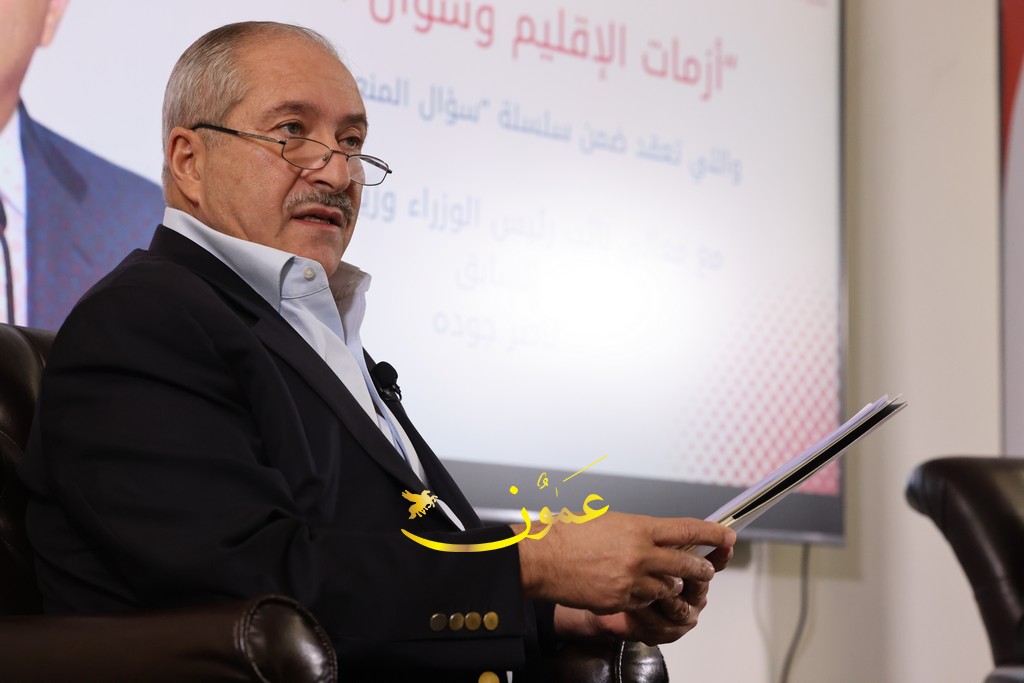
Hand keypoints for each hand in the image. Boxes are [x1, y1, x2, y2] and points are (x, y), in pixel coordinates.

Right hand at [516, 511, 734, 614]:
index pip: (688, 530)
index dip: (712, 534)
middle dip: (701, 568)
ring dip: (668, 585)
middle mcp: (640, 554)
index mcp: (639, 528)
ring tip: (659, 580)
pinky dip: (642, 597)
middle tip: (705, 569)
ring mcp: (632, 580)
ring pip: (667, 588)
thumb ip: (638, 532)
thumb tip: (659, 537)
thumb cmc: (569, 534)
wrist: (543, 558)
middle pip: (687, 564)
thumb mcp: (610, 522)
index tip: (727, 536)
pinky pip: (643, 602)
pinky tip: (629, 589)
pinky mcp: (620, 600)